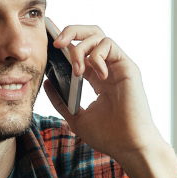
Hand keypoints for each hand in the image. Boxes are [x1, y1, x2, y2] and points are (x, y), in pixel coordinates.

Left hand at [44, 25, 176, 177]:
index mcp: (96, 78)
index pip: (79, 50)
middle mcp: (107, 68)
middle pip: (89, 34)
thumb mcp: (76, 118)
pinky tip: (95, 74)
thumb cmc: (109, 136)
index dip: (64, 42)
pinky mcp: (127, 67)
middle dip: (70, 31)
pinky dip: (96, 55)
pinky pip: (109, 45)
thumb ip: (61, 101)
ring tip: (76, 71)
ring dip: (80, 48)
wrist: (129, 146)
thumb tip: (46, 82)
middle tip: (56, 43)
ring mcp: (117, 66)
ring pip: (97, 35)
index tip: (48, 42)